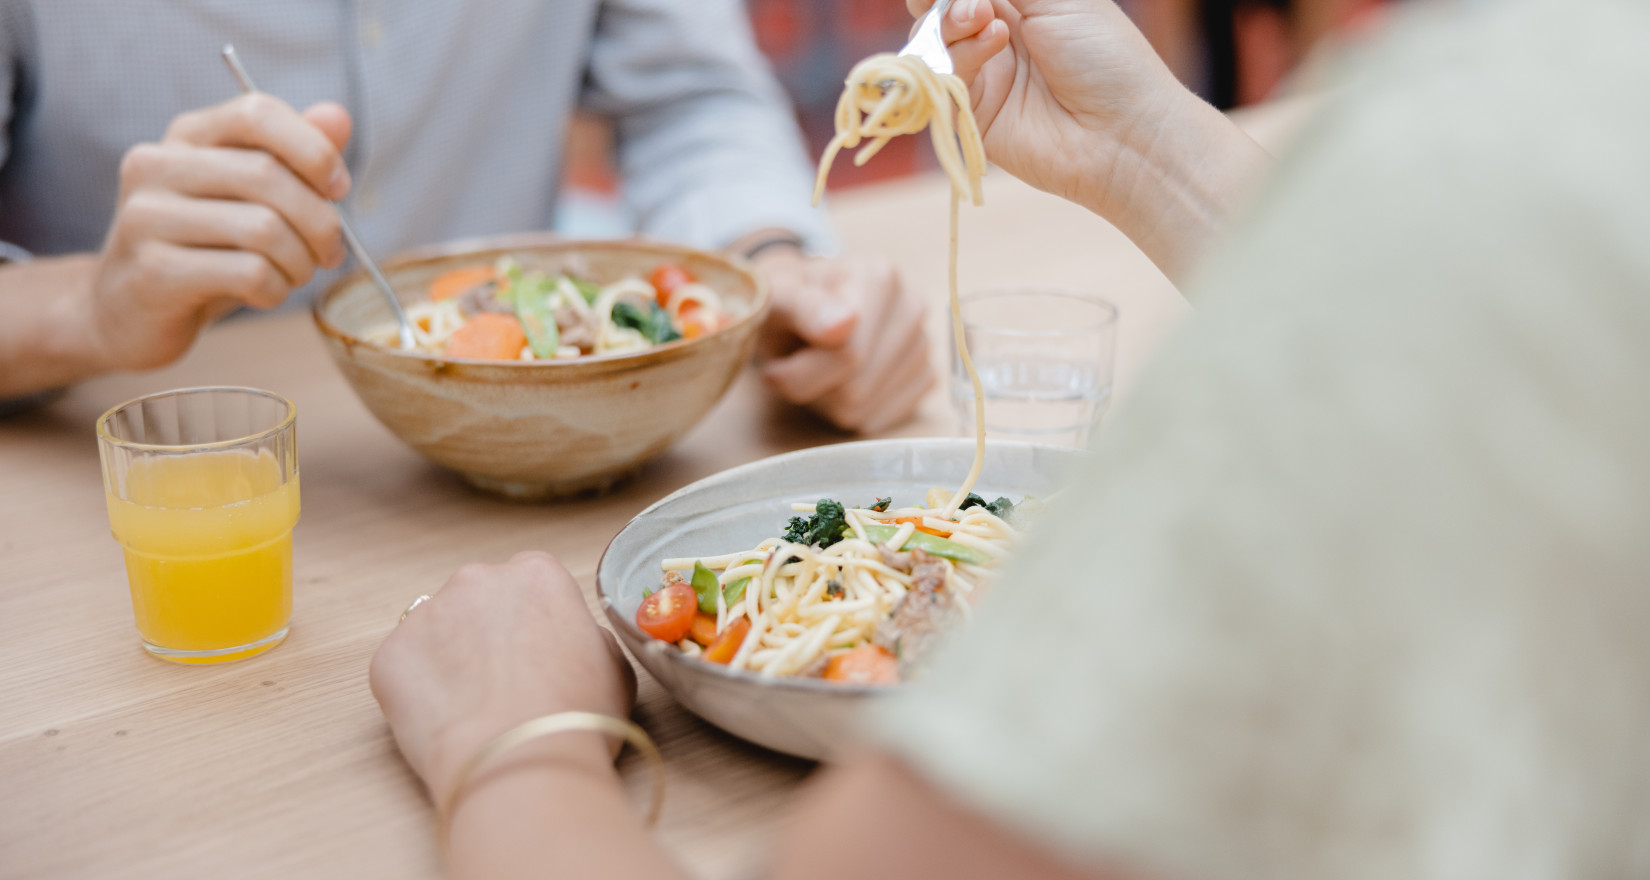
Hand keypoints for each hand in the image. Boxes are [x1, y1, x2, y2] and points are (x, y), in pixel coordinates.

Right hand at [87, 94, 352, 370]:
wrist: (126, 313)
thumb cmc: (202, 252)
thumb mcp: (249, 201)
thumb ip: (292, 159)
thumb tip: (338, 117)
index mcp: (186, 136)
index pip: (256, 112)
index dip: (313, 149)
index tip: (338, 188)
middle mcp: (157, 165)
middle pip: (268, 174)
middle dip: (321, 221)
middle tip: (330, 252)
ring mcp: (147, 217)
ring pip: (264, 228)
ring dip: (301, 261)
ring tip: (295, 274)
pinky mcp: (152, 271)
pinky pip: (248, 272)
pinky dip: (276, 289)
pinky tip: (266, 294)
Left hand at [368, 552, 636, 800]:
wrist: (520, 764)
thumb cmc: (575, 718)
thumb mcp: (613, 666)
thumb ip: (585, 636)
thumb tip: (568, 641)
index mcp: (537, 575)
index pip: (529, 580)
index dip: (533, 619)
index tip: (535, 650)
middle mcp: (478, 580)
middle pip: (479, 599)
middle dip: (487, 633)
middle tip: (504, 683)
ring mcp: (426, 614)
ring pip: (437, 631)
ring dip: (450, 659)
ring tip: (474, 709)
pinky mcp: (390, 655)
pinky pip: (404, 668)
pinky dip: (418, 692)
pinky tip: (446, 723)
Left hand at [754, 249, 934, 432]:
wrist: (802, 308)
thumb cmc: (787, 302)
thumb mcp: (777, 297)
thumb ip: (803, 308)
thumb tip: (844, 324)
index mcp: (881, 278)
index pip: (846, 355)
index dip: (798, 370)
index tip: (775, 363)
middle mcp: (912, 309)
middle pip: (855, 388)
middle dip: (813, 386)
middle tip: (796, 362)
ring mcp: (923, 346)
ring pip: (863, 409)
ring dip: (826, 400)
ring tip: (817, 366)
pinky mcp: (924, 378)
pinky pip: (876, 420)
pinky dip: (847, 411)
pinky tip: (840, 380)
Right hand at [911, 0, 1185, 214]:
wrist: (1121, 134)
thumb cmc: (1105, 57)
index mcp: (1024, 10)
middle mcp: (998, 43)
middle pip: (942, 16)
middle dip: (945, 3)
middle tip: (971, 4)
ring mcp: (985, 80)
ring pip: (934, 46)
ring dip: (951, 23)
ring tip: (983, 21)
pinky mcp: (973, 117)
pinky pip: (942, 84)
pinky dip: (958, 55)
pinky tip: (991, 44)